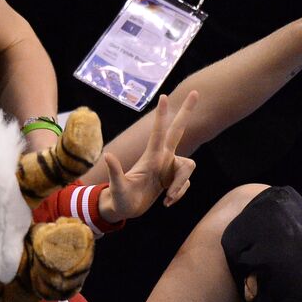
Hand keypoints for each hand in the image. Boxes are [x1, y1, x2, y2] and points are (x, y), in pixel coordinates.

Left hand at [100, 93, 196, 220]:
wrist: (126, 209)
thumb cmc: (120, 198)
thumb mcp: (117, 187)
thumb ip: (115, 172)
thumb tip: (107, 155)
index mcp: (151, 157)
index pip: (158, 132)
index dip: (161, 115)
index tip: (163, 96)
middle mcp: (163, 158)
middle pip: (178, 131)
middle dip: (186, 112)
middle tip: (194, 91)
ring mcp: (169, 167)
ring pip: (189, 169)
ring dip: (180, 186)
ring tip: (167, 198)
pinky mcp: (174, 179)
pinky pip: (186, 184)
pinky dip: (178, 195)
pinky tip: (166, 202)